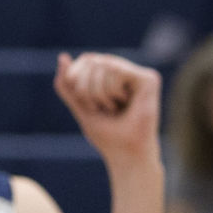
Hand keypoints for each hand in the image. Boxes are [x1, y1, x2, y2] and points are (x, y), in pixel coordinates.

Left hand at [54, 52, 160, 170]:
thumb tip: (62, 56)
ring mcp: (138, 74)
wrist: (126, 156)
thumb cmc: (107, 136)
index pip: (86, 60)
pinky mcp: (150, 79)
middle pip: (91, 60)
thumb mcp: (80, 107)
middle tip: (102, 109)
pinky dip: (112, 90)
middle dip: (86, 88)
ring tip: (114, 108)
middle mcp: (126, 71)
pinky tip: (125, 103)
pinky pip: (117, 70)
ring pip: (103, 64)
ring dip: (100, 93)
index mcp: (111, 77)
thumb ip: (68, 85)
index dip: (76, 79)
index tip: (89, 105)